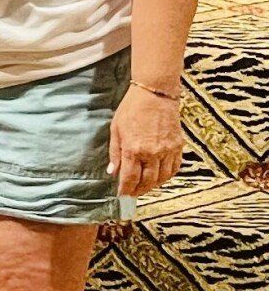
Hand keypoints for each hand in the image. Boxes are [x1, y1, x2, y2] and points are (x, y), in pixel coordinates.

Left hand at [111, 82, 183, 198]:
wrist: (155, 95)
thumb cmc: (131, 109)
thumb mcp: (116, 129)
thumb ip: (115, 153)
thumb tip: (112, 172)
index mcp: (133, 149)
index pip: (130, 178)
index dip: (126, 189)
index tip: (122, 195)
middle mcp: (152, 153)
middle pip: (147, 181)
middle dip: (139, 190)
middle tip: (132, 193)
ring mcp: (167, 151)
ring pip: (162, 178)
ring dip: (153, 186)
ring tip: (144, 187)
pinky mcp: (178, 146)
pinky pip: (175, 168)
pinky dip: (167, 176)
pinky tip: (159, 177)